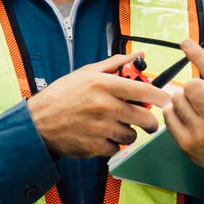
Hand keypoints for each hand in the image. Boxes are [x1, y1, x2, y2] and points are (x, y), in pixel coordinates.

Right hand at [29, 53, 172, 157]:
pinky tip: (101, 137)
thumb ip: (114, 64)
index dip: (161, 97)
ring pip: (131, 135)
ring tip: (115, 127)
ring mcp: (100, 128)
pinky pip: (116, 148)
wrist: (37, 123)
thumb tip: (138, 55)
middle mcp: (105, 106)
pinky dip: (112, 145)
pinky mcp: (95, 146)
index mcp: (104, 84)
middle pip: (145, 117)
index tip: (166, 100)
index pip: (145, 90)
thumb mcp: (85, 73)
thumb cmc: (61, 96)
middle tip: (147, 121)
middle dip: (149, 121)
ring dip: (128, 133)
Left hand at [164, 40, 203, 187]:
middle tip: (202, 91)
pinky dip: (173, 110)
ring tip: (194, 104)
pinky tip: (184, 113)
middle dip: (194, 83)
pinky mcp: (185, 144)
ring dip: (183, 97)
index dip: (199, 56)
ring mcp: (200, 134)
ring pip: (178, 99)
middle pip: (191, 86)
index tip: (186, 43)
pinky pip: (169, 116)